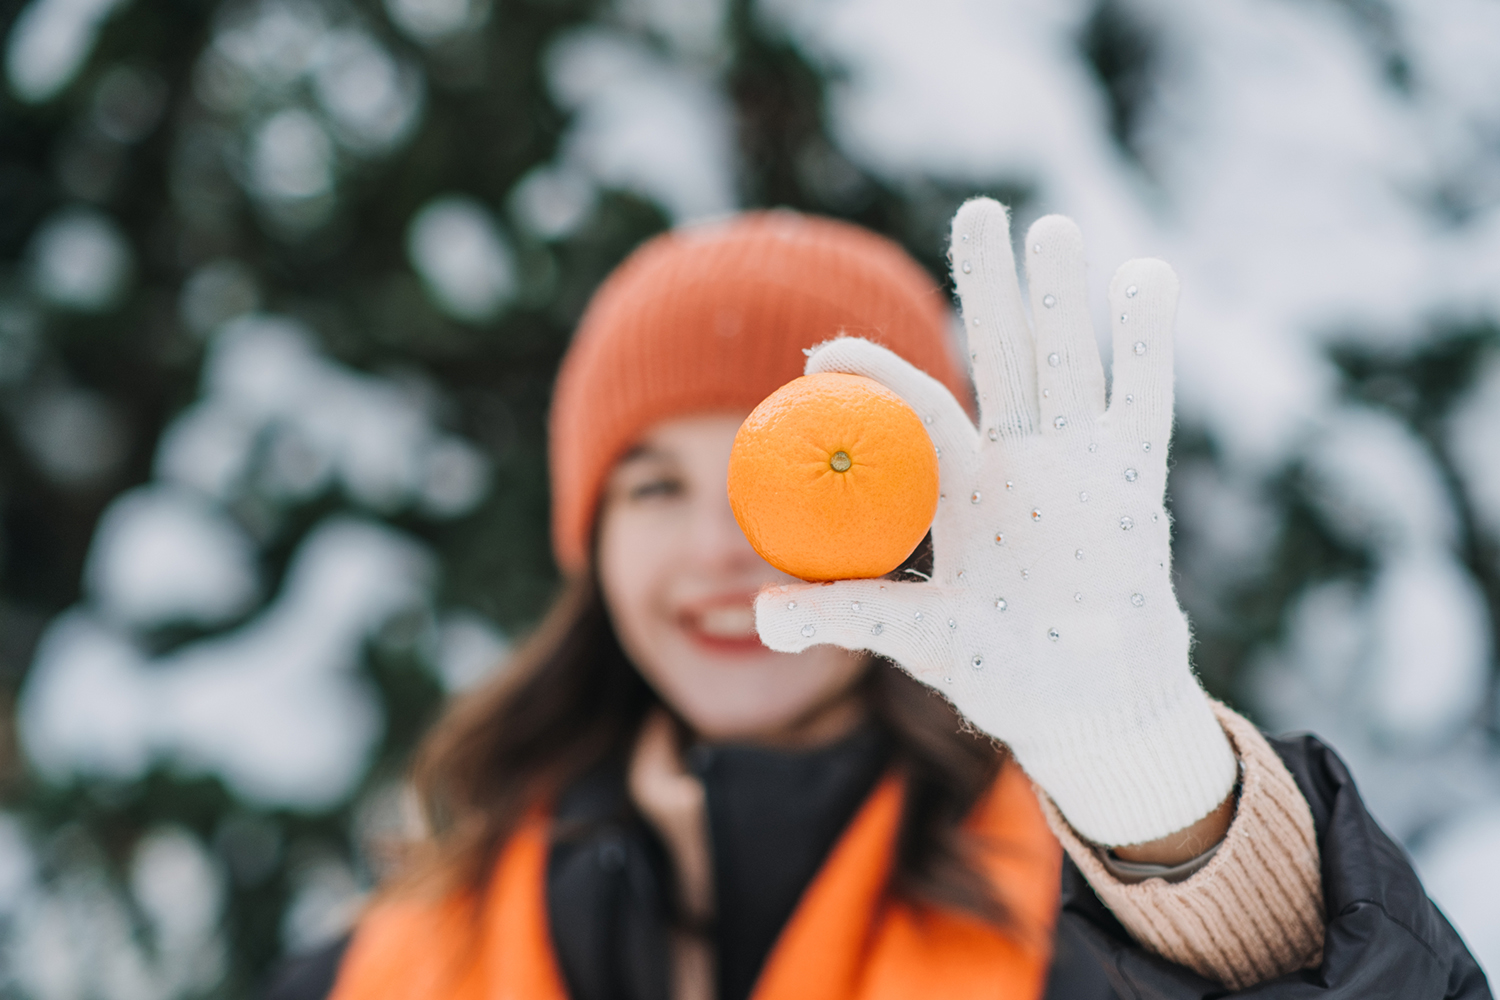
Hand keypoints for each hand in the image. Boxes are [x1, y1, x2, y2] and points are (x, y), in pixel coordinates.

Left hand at [754, 198, 1236, 846]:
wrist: (1091, 710)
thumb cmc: (1005, 669)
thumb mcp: (922, 639)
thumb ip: (850, 616)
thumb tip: (757, 616)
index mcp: (958, 492)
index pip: (914, 415)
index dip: (873, 378)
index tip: (822, 349)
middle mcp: (1016, 463)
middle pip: (1003, 357)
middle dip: (990, 287)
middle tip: (980, 213)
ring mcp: (1077, 466)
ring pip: (1068, 364)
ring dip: (1061, 299)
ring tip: (1049, 228)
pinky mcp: (1133, 481)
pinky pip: (1143, 401)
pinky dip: (1145, 344)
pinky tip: (1144, 276)